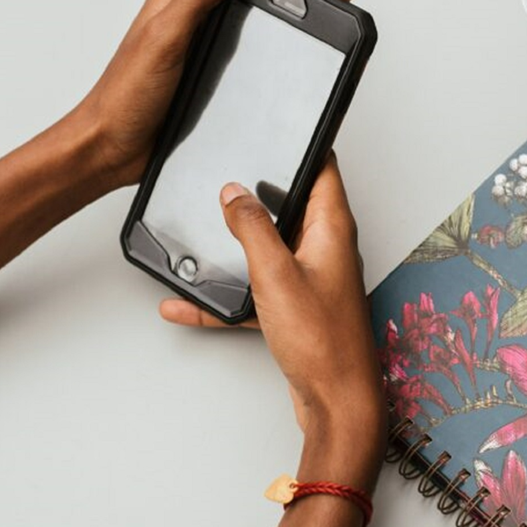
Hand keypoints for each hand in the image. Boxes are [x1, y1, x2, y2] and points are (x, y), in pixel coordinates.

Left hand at [70, 0, 353, 188]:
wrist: (110, 147)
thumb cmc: (125, 96)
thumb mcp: (164, 38)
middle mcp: (192, 14)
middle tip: (337, 8)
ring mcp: (202, 44)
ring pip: (256, 25)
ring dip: (289, 28)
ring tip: (322, 33)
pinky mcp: (207, 73)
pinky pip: (249, 57)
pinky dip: (273, 57)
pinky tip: (290, 68)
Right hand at [161, 157, 387, 480]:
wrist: (336, 404)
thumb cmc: (322, 343)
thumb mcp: (276, 274)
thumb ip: (252, 228)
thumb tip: (234, 192)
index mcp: (331, 228)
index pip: (323, 168)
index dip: (304, 142)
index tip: (282, 123)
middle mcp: (325, 247)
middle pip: (292, 202)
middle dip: (259, 188)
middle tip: (229, 170)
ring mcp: (311, 277)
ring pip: (269, 245)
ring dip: (238, 241)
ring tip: (204, 229)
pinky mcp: (295, 306)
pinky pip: (256, 287)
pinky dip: (227, 292)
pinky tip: (190, 302)